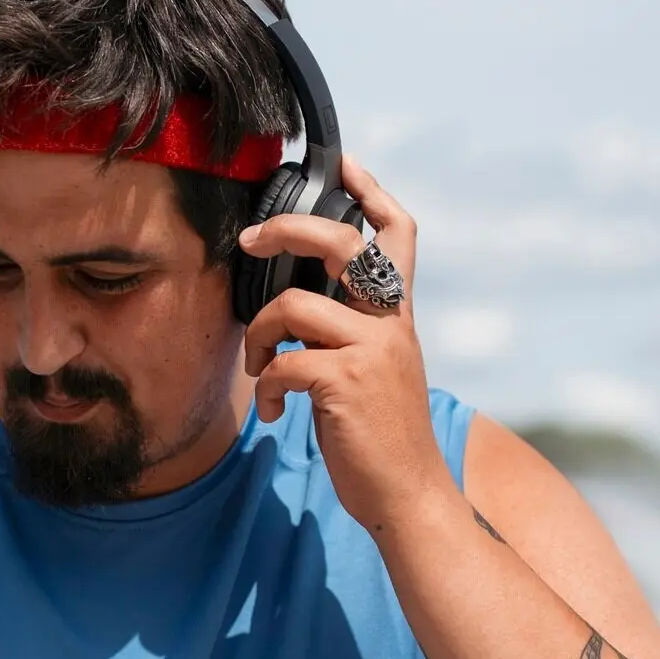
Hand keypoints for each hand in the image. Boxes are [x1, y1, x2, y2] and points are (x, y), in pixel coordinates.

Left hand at [240, 157, 453, 532]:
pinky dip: (265, 388)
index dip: (372, 192)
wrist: (409, 496)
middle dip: (287, 229)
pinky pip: (282, 364)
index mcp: (398, 316)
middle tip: (250, 240)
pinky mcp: (345, 383)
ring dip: (258, 335)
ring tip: (258, 367)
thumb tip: (295, 309)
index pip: (398, 235)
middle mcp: (391, 324)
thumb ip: (350, 334)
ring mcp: (370, 351)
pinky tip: (272, 413)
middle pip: (340, 244)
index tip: (346, 163)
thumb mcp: (377, 373)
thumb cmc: (382, 439)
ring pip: (292, 306)